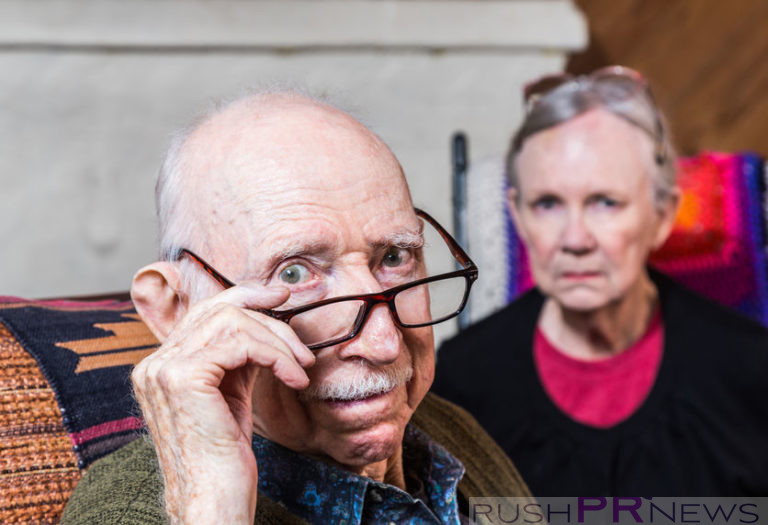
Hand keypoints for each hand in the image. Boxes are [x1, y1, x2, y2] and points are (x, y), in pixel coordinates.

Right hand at [131, 284, 315, 524]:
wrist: (213, 500)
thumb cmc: (225, 456)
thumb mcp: (231, 394)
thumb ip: (237, 357)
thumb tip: (265, 320)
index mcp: (163, 364)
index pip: (205, 310)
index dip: (246, 295)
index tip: (281, 298)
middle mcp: (155, 362)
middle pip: (220, 309)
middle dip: (270, 319)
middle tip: (302, 347)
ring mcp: (163, 368)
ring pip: (233, 321)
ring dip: (278, 341)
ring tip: (300, 369)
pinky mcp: (182, 377)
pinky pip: (241, 343)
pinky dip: (276, 355)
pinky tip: (293, 377)